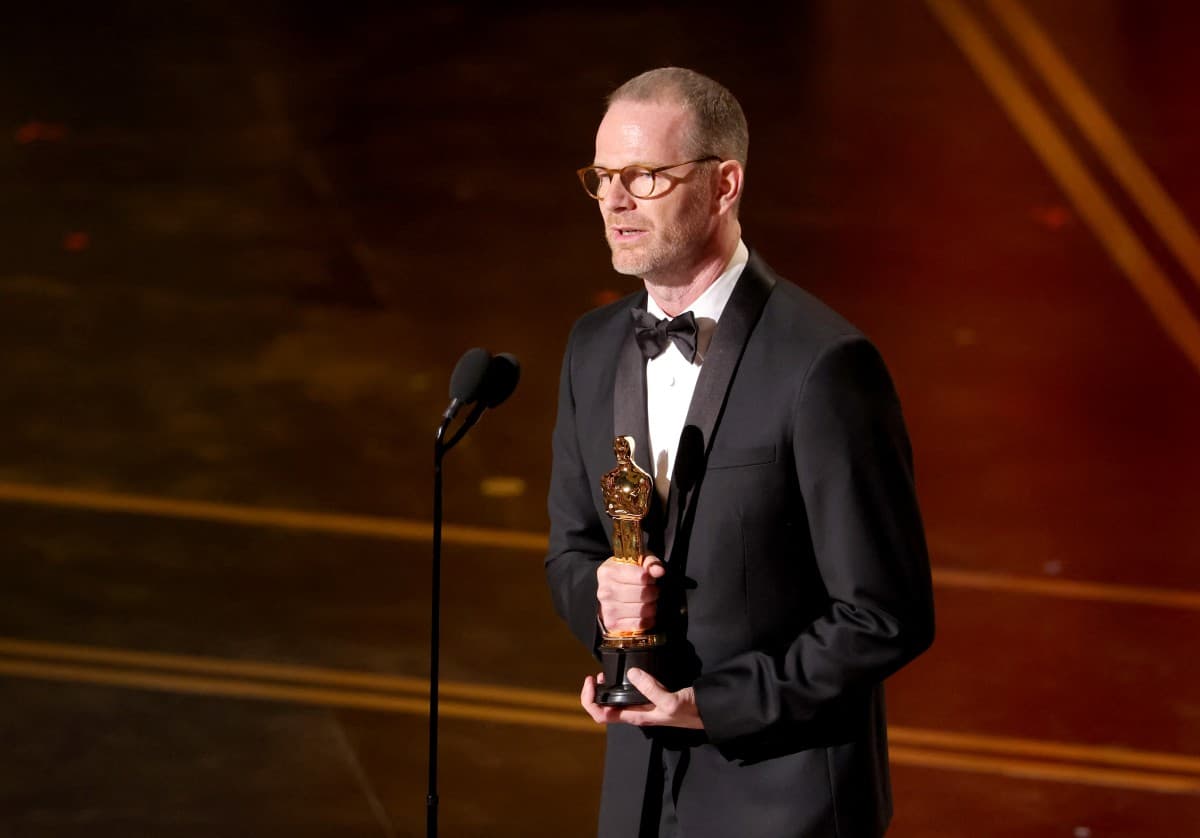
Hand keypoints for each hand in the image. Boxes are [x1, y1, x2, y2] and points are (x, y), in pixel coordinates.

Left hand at [580, 668, 703, 729]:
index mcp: (636, 717)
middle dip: (596, 691)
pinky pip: (630, 692)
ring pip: (616, 700)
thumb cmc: (690, 712)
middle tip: (598, 674)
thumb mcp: (671, 701)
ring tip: (607, 672)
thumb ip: (651, 689)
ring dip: (607, 687)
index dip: (590, 700)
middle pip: (605, 707)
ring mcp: (643, 706)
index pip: (602, 715)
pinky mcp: (651, 697)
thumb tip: (633, 673)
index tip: (592, 680)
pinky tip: (627, 672)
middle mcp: (637, 713)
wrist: (708, 712)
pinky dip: (622, 683)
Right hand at [596, 556, 664, 633]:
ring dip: (651, 607)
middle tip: (652, 591)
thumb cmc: (627, 574)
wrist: (612, 591)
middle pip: (642, 594)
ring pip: (641, 610)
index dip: (650, 578)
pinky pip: (638, 624)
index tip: (650, 579)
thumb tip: (659, 571)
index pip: (641, 577)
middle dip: (653, 593)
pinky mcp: (612, 623)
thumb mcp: (638, 561)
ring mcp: (607, 609)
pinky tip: (645, 614)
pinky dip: (647, 620)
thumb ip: (650, 562)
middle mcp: (605, 591)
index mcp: (608, 572)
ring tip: (648, 602)